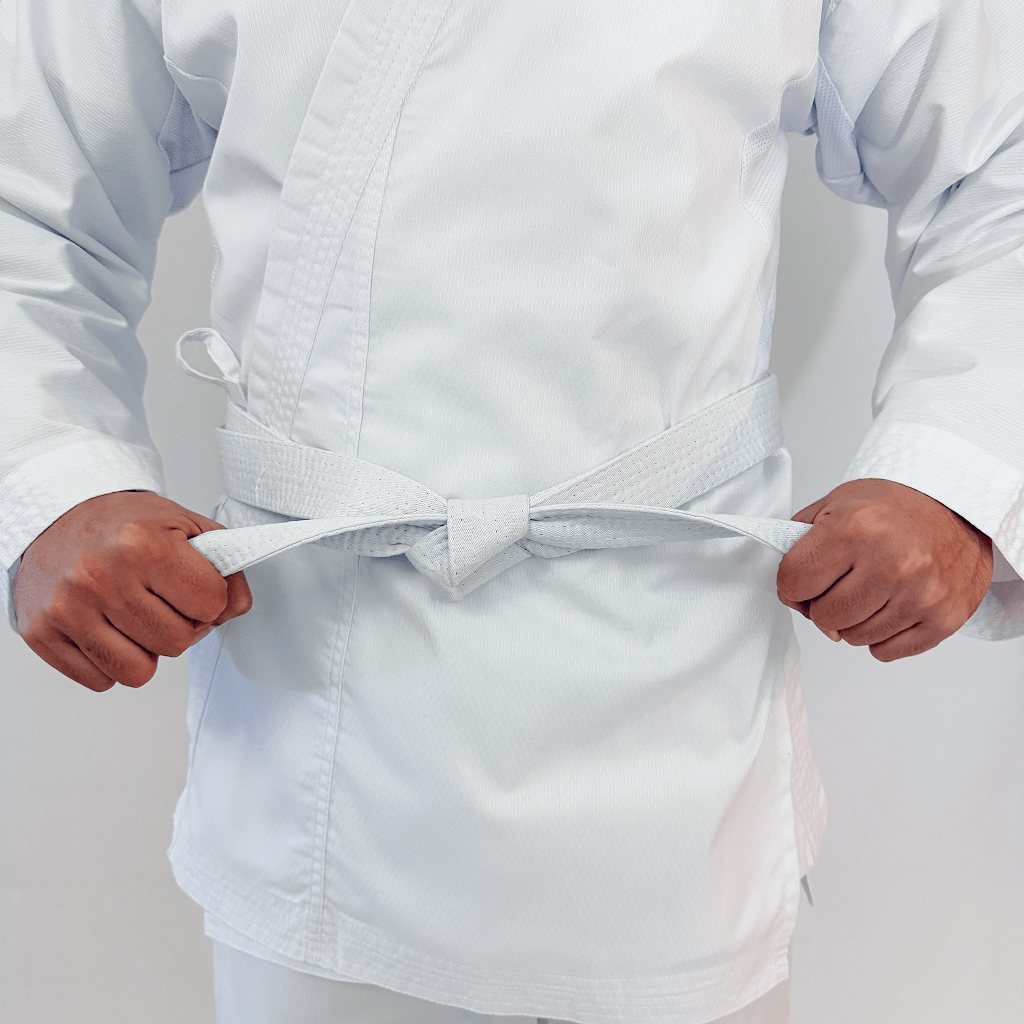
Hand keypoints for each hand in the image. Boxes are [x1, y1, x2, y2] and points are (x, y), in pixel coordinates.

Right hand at [12, 491, 251, 690]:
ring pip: (139, 672)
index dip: (211, 600)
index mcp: (141, 545)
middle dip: (182, 626)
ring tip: (137, 618)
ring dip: (147, 650)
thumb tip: (235, 609)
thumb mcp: (186, 526)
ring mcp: (68, 608)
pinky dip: (111, 663)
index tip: (195, 588)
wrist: (58, 513)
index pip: (211, 605)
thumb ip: (225, 567)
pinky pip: (100, 680)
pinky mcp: (42, 632)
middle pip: (177, 642)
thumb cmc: (123, 522)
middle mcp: (101, 577)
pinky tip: (108, 629)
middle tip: (164, 603)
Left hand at [776, 478, 992, 661]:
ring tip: (869, 591)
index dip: (791, 585)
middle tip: (840, 584)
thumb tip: (785, 587)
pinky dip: (880, 635)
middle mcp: (889, 564)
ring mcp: (919, 595)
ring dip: (853, 620)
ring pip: (853, 638)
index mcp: (854, 529)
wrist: (960, 507)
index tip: (803, 579)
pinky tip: (889, 607)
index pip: (793, 583)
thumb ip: (799, 542)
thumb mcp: (836, 503)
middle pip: (823, 617)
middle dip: (822, 603)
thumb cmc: (894, 507)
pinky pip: (885, 651)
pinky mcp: (943, 619)